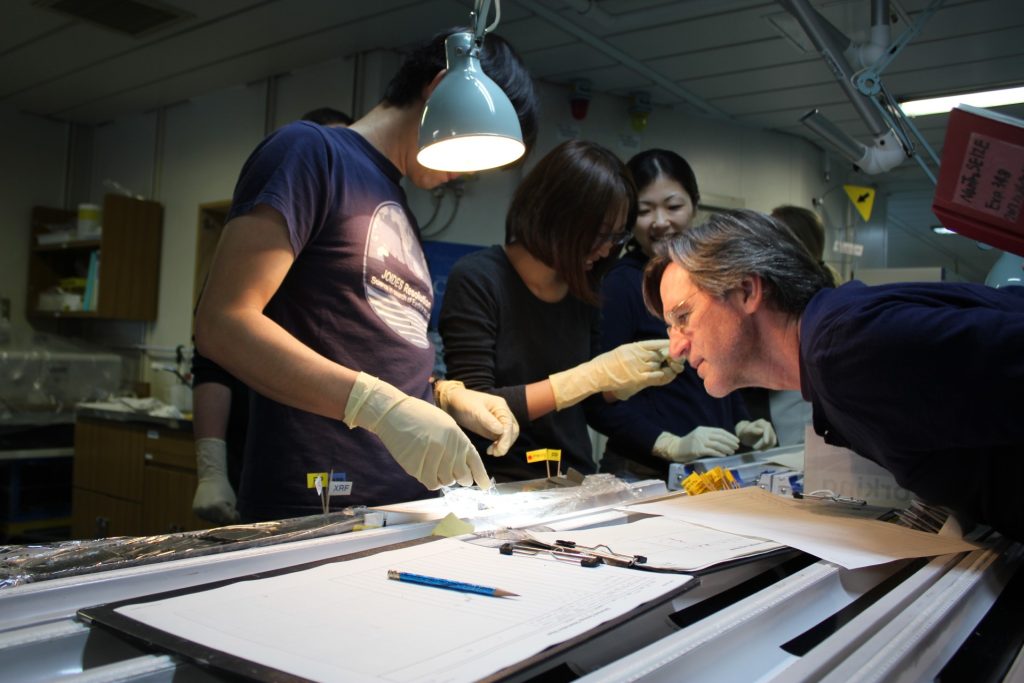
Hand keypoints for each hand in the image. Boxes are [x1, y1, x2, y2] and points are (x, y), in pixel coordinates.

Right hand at [193, 438, 240, 524]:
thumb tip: (234, 524)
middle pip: (220, 521)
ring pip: (211, 521)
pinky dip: (209, 515)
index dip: (233, 518)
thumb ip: (232, 514)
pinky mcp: (195, 511)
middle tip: (227, 509)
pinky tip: (211, 508)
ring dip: (217, 518)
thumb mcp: (232, 501)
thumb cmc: (224, 489)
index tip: (236, 514)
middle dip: (225, 518)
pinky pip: (204, 517)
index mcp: (219, 506)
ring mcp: (200, 511)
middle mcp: (208, 509)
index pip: (229, 520)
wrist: (210, 479)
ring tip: (218, 507)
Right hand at [343, 372, 490, 489]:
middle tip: (457, 477)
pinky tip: (427, 471)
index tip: (485, 486)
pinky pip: (430, 483)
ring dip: (444, 478)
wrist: (394, 413)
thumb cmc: (421, 417)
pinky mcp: (416, 466)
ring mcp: (431, 458)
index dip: (480, 476)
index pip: (474, 461)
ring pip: (446, 481)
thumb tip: (464, 467)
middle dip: (461, 479)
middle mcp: (447, 448)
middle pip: (461, 476)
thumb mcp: (446, 425)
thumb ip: (457, 444)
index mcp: (457, 436)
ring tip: (437, 467)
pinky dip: (431, 481)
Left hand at [435, 380, 518, 455]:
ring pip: (508, 436)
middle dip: (507, 443)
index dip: (507, 437)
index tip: (500, 449)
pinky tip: (491, 450)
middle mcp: (502, 414)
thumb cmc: (464, 402)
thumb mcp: (474, 409)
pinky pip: (500, 439)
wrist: (453, 401)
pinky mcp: (492, 429)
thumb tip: (500, 431)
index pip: (509, 424)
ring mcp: (498, 422)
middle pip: (512, 430)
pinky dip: (498, 446)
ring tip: (493, 452)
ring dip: (504, 445)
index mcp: (501, 406)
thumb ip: (487, 420)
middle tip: (497, 453)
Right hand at [548, 340, 678, 409]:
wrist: (597, 374)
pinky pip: (656, 376)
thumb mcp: (624, 350)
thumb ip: (639, 350)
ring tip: (667, 368)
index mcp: (634, 346)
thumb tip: (655, 351)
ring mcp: (638, 367)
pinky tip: (663, 374)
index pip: (656, 343)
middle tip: (673, 360)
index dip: (667, 345)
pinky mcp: (637, 378)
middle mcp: (637, 355)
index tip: (674, 346)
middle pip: (660, 355)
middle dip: (667, 358)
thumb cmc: (609, 362)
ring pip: (659, 365)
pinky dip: (662, 375)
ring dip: (664, 367)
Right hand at [652, 427, 739, 462]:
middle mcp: (702, 434)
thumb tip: (724, 442)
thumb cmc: (688, 444)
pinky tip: (724, 455)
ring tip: (732, 451)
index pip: (719, 431)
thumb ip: (709, 437)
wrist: (675, 448)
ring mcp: (699, 441)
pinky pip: (711, 451)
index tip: (736, 440)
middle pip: (720, 437)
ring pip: (717, 444)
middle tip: (737, 446)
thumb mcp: (699, 437)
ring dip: (726, 448)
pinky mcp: (697, 449)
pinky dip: (719, 453)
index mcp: (703, 429)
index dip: (729, 435)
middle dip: (730, 442)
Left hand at [735, 419, 777, 449]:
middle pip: (770, 436)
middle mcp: (768, 425)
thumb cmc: (744, 433)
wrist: (746, 436)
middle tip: (754, 448)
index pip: (767, 428)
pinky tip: (760, 449)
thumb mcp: (746, 431)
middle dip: (762, 443)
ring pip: (772, 441)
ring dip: (764, 446)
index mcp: (761, 422)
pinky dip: (767, 447)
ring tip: (755, 447)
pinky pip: (772, 444)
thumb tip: (761, 430)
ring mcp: (771, 431)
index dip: (767, 435)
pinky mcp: (772, 437)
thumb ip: (753, 430)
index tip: (765, 442)